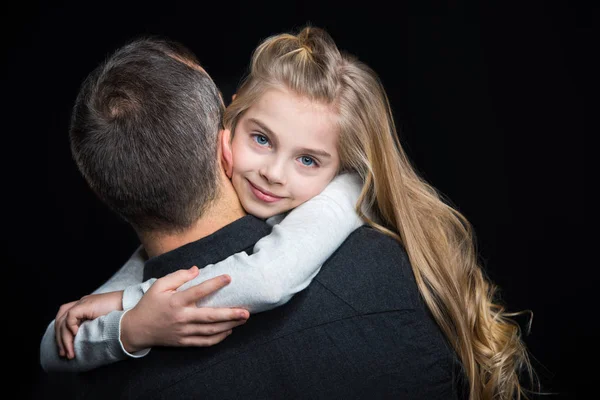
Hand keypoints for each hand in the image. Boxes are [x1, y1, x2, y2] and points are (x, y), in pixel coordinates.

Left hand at [54, 290, 123, 358]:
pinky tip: (76, 338)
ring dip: (64, 339)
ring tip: (70, 352)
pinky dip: (70, 329)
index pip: (65, 317)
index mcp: (85, 306)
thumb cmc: (123, 316)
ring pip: (63, 321)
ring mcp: (83, 303)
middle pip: (60, 320)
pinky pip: (70, 318)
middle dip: (60, 339)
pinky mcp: (85, 305)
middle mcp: (82, 303)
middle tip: (65, 354)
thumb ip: (93, 327)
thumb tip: (85, 343)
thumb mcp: (104, 322)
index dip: (62, 333)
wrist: (131, 307)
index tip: (67, 349)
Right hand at [121, 266, 248, 352]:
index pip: (198, 291)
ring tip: (242, 320)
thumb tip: (197, 270)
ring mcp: (183, 331)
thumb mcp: (159, 285)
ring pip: (210, 331)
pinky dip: (218, 338)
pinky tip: (228, 331)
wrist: (136, 329)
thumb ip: (178, 276)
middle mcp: (182, 317)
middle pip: (210, 317)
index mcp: (176, 301)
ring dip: (228, 326)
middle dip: (230, 314)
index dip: (214, 284)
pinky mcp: (183, 341)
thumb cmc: (149, 304)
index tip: (229, 277)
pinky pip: (204, 342)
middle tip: (246, 312)